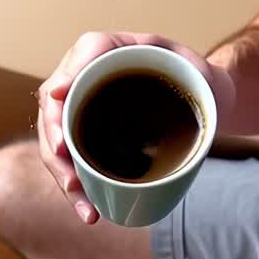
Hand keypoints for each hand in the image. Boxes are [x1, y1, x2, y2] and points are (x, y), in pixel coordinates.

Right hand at [36, 31, 233, 224]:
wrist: (203, 100)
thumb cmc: (198, 79)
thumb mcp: (197, 67)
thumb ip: (191, 69)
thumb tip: (181, 80)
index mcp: (111, 49)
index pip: (82, 56)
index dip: (65, 78)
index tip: (58, 98)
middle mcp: (88, 76)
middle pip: (57, 104)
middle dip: (56, 139)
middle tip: (70, 170)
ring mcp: (82, 107)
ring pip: (58, 138)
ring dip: (62, 172)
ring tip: (81, 200)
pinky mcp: (86, 136)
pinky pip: (71, 159)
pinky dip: (76, 186)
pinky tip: (89, 209)